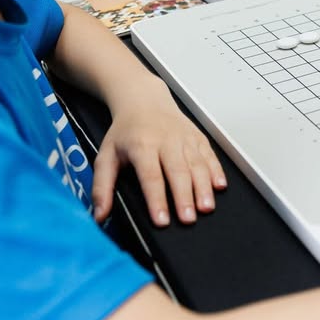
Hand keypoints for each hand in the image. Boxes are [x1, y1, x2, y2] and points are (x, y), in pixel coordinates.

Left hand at [92, 95, 225, 226]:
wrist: (144, 100)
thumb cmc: (126, 131)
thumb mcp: (105, 156)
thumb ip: (102, 187)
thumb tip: (99, 215)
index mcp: (142, 146)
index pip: (151, 176)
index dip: (157, 199)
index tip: (161, 220)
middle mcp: (166, 141)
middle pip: (178, 171)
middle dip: (184, 197)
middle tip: (188, 219)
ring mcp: (184, 138)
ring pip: (197, 164)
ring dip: (203, 187)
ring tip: (206, 208)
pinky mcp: (197, 137)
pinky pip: (210, 155)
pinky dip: (216, 170)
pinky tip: (219, 186)